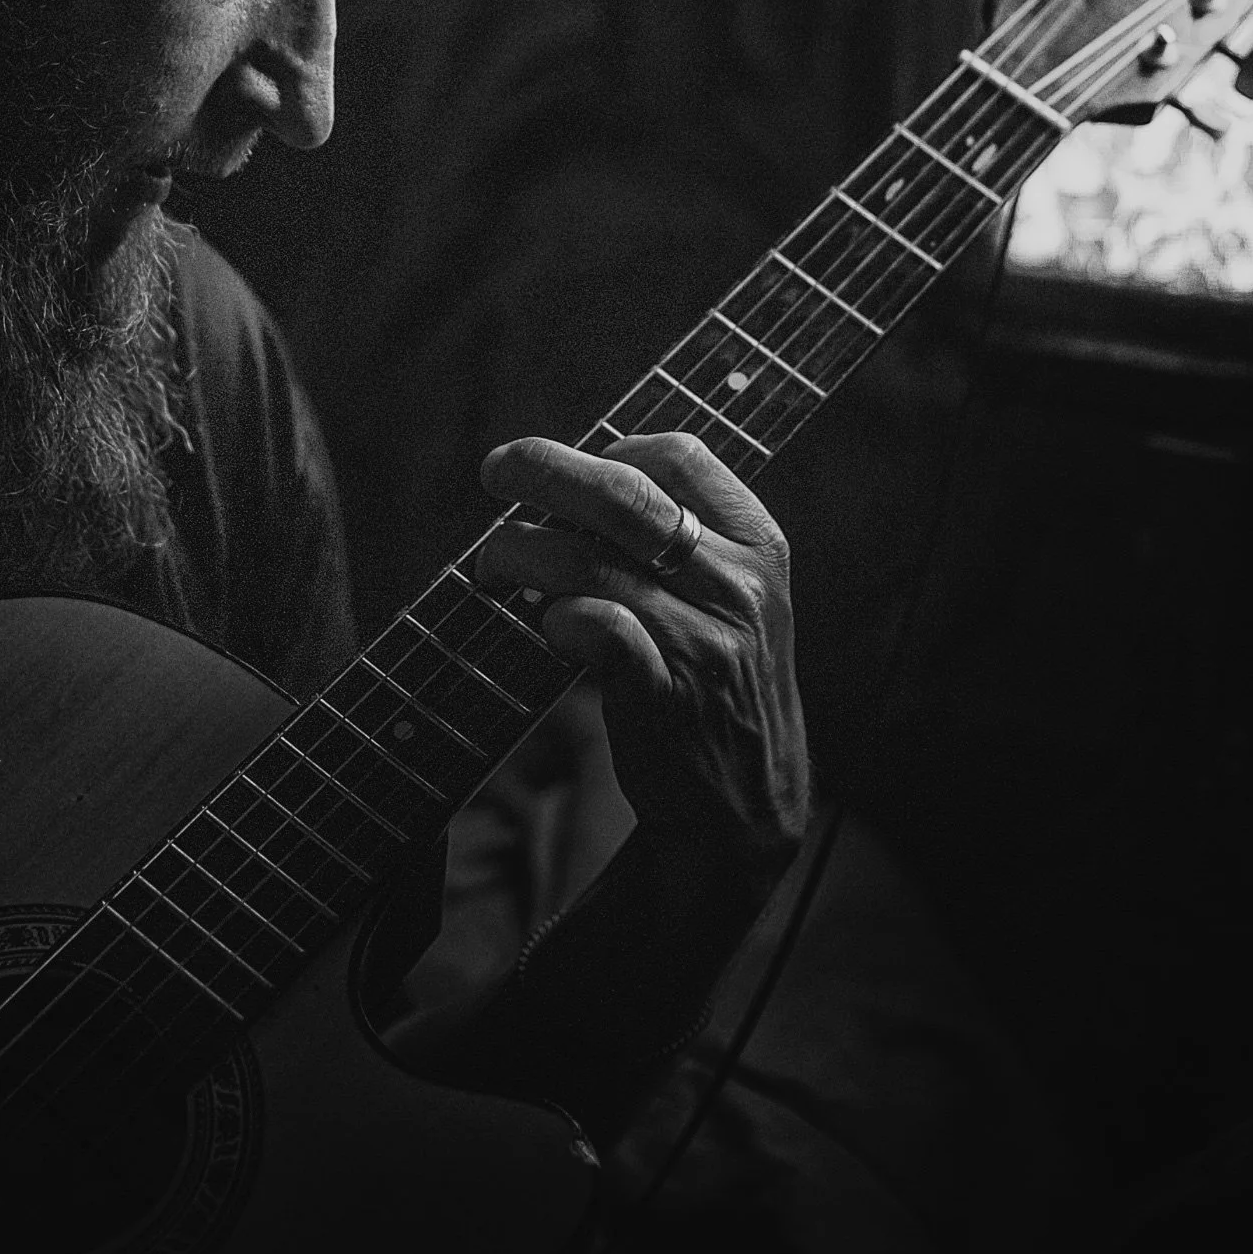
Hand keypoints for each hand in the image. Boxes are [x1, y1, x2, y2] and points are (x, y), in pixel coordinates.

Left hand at [476, 432, 810, 891]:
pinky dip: (556, 616)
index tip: (570, 465)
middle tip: (496, 468)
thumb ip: (680, 541)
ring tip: (493, 563)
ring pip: (591, 563)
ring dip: (522, 551)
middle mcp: (739, 584)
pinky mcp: (668, 694)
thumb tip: (575, 478)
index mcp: (759, 544)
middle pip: (625, 496)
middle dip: (546, 471)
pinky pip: (595, 627)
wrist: (748, 807)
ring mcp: (705, 640)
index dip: (614, 447)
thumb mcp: (731, 600)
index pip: (682, 456)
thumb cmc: (721, 685)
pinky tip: (545, 624)